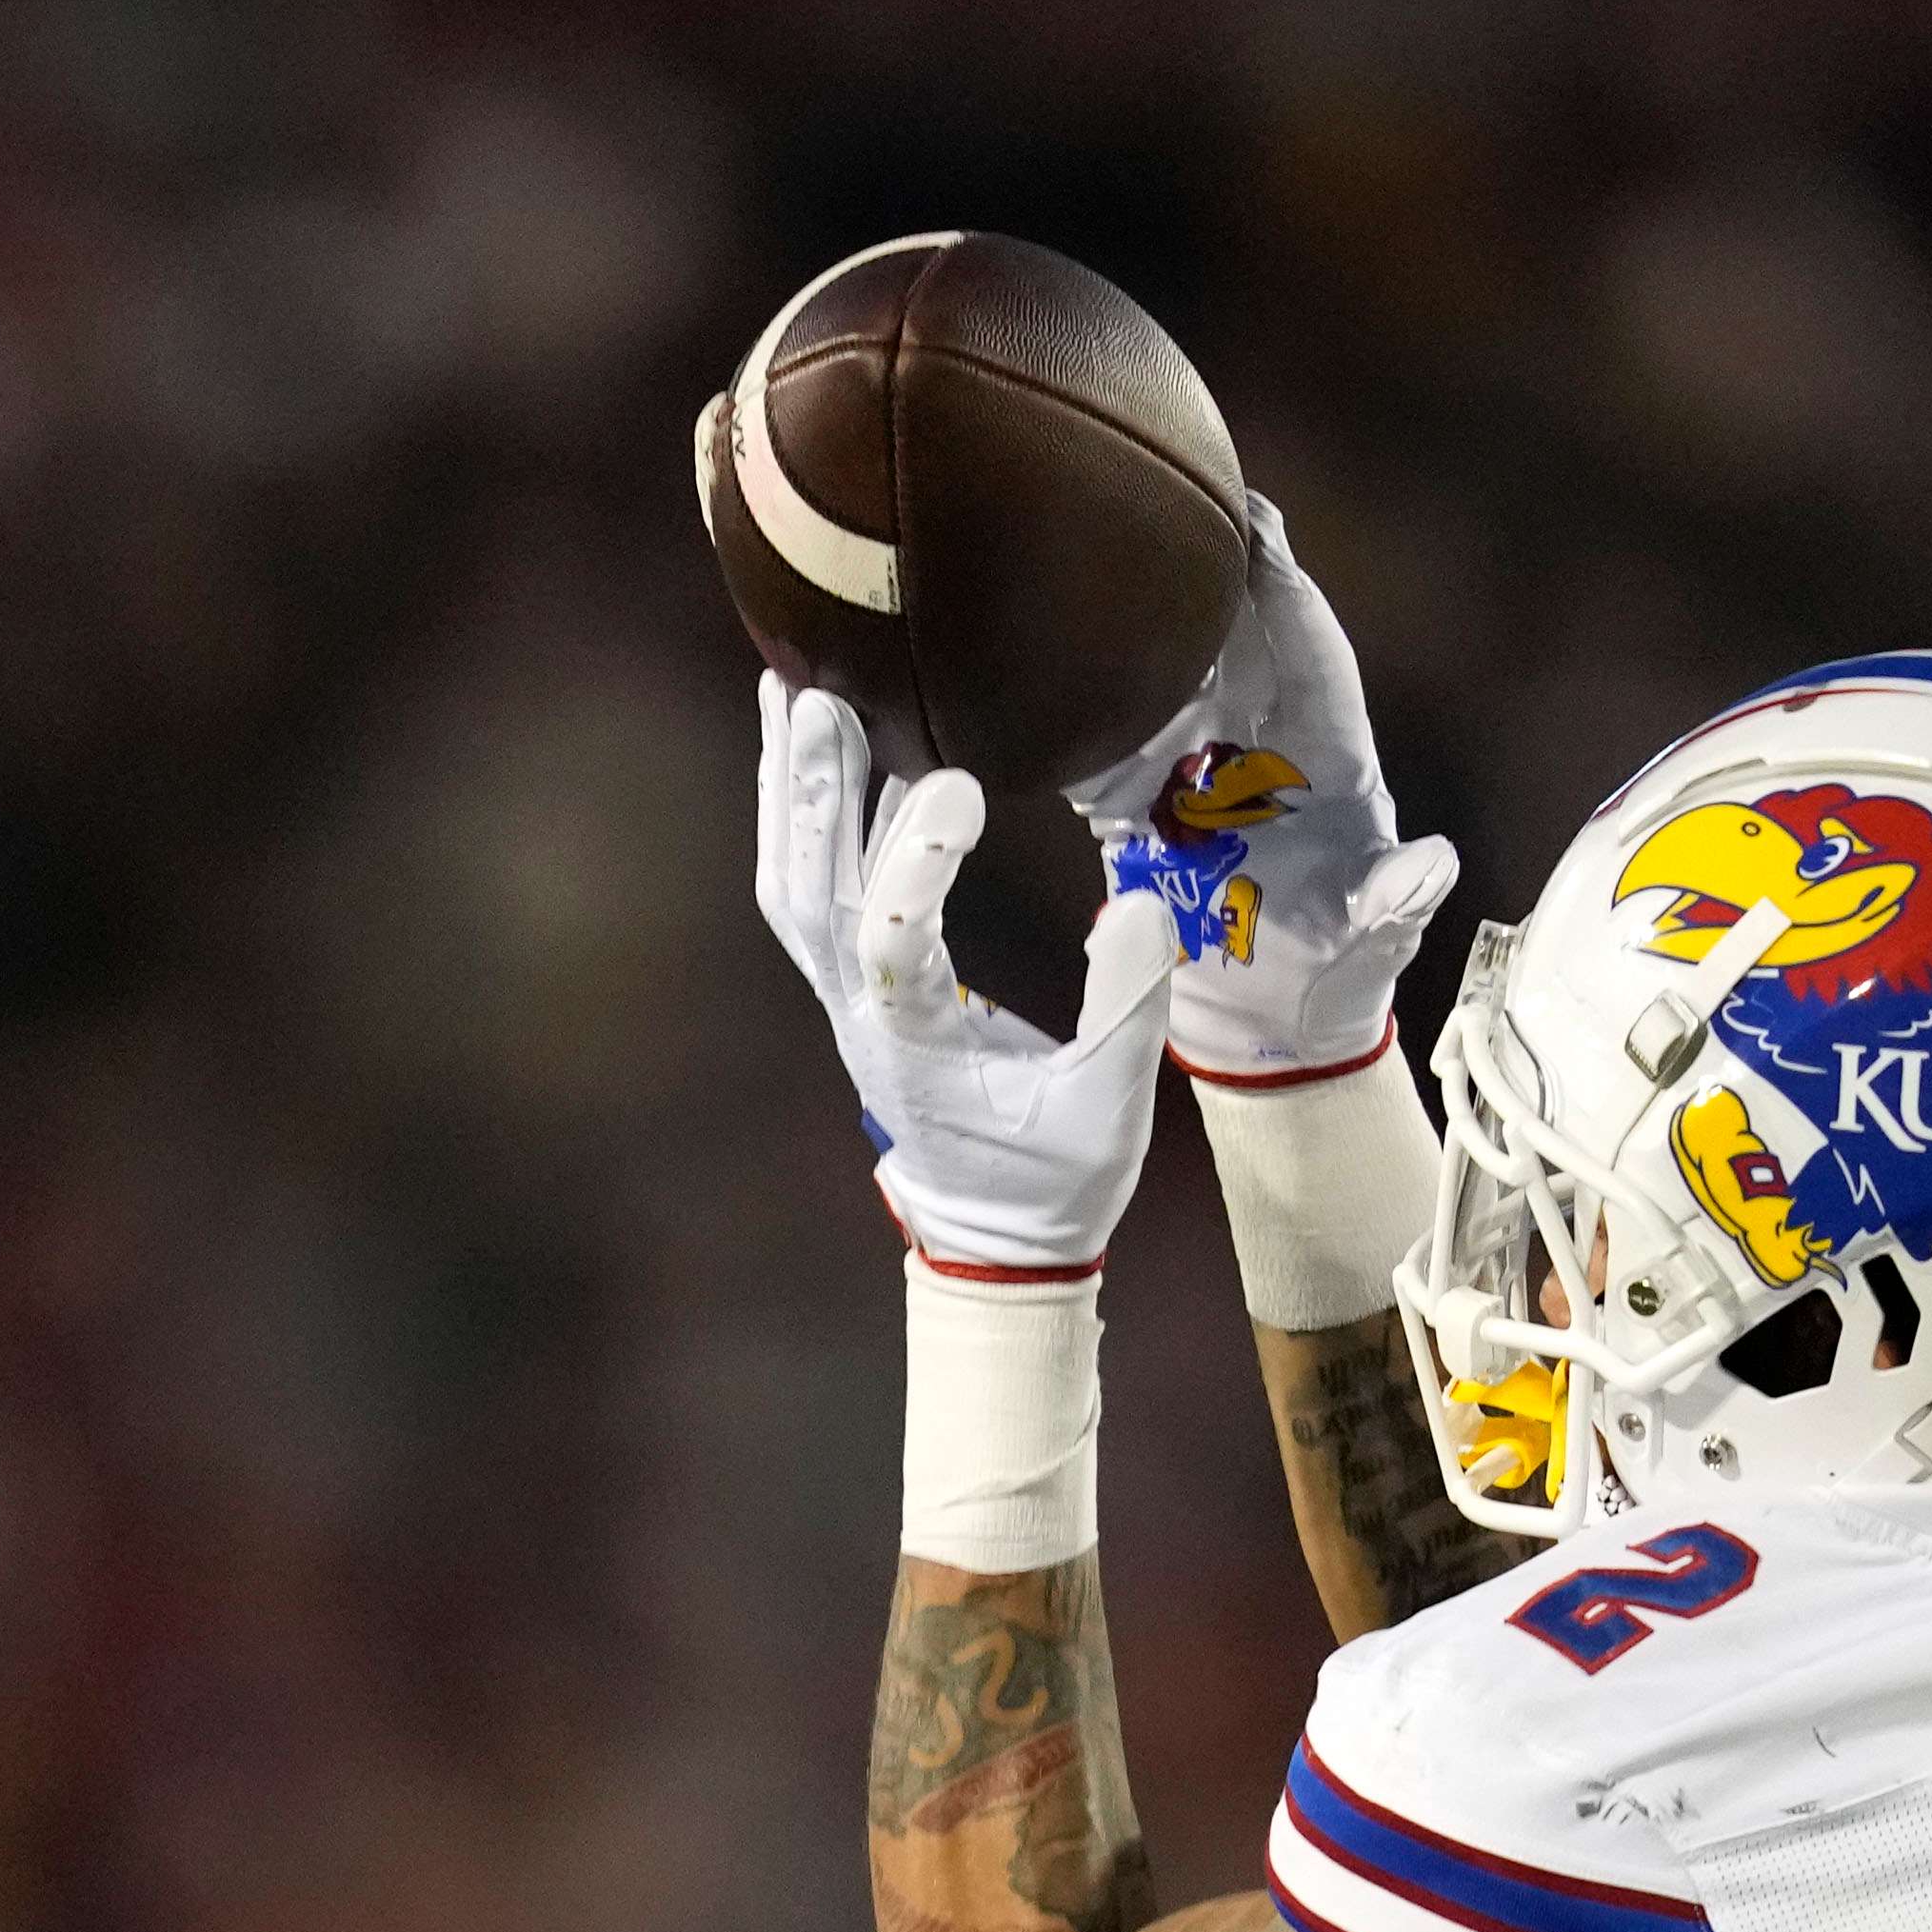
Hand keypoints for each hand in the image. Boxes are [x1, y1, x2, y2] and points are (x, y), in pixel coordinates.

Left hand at [752, 679, 1180, 1275]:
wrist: (993, 1239)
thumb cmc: (1054, 1178)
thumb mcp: (1111, 1106)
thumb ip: (1128, 1009)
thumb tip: (1142, 906)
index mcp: (917, 1042)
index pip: (892, 937)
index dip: (916, 857)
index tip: (953, 779)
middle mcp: (857, 1013)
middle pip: (812, 890)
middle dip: (815, 793)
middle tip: (821, 696)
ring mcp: (840, 1000)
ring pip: (793, 884)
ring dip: (789, 792)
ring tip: (790, 692)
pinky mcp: (847, 988)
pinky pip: (803, 894)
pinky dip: (796, 820)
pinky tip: (805, 754)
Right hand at [1077, 499, 1462, 1089]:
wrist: (1274, 1026)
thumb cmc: (1344, 969)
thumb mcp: (1377, 934)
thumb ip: (1400, 897)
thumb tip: (1433, 863)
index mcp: (1328, 750)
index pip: (1306, 640)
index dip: (1280, 579)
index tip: (1252, 514)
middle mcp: (1257, 737)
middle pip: (1225, 624)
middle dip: (1195, 553)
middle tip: (1151, 467)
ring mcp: (1191, 760)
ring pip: (1155, 660)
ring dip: (1121, 611)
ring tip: (1070, 530)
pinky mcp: (1132, 796)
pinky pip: (1093, 727)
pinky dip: (1060, 696)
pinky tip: (1014, 648)